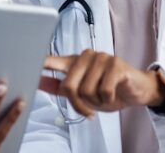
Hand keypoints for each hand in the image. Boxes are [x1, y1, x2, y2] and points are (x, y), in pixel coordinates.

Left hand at [39, 50, 164, 116]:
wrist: (137, 90)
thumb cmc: (109, 90)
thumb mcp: (83, 92)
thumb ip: (60, 87)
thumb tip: (39, 81)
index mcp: (75, 62)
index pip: (53, 61)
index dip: (40, 63)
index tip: (27, 62)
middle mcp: (86, 56)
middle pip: (68, 86)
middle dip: (78, 103)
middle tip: (88, 109)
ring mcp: (101, 58)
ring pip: (86, 91)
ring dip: (96, 103)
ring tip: (103, 97)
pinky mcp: (116, 65)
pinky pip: (103, 91)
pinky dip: (107, 100)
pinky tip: (113, 95)